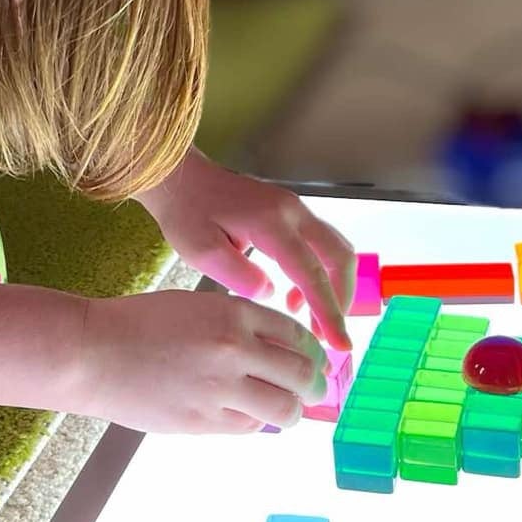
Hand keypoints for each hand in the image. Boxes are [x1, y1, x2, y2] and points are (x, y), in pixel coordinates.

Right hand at [69, 288, 329, 433]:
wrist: (92, 352)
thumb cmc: (139, 325)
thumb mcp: (196, 307)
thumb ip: (238, 326)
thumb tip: (280, 352)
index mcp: (234, 313)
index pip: (298, 334)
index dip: (313, 351)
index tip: (317, 360)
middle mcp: (234, 349)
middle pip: (302, 373)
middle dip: (314, 384)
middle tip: (315, 390)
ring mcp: (219, 388)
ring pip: (284, 408)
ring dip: (293, 411)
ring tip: (288, 410)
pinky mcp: (202, 420)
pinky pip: (248, 427)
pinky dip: (255, 422)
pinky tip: (245, 414)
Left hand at [138, 151, 356, 349]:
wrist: (181, 178)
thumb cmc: (186, 213)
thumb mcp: (201, 252)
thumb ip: (238, 277)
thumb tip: (270, 294)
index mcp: (272, 223)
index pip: (312, 273)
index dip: (329, 311)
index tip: (340, 343)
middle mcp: (293, 211)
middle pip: (340, 258)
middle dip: (341, 300)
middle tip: (327, 335)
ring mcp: (295, 208)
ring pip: (336, 249)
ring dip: (333, 286)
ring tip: (310, 319)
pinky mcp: (291, 212)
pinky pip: (321, 244)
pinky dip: (320, 273)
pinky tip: (294, 295)